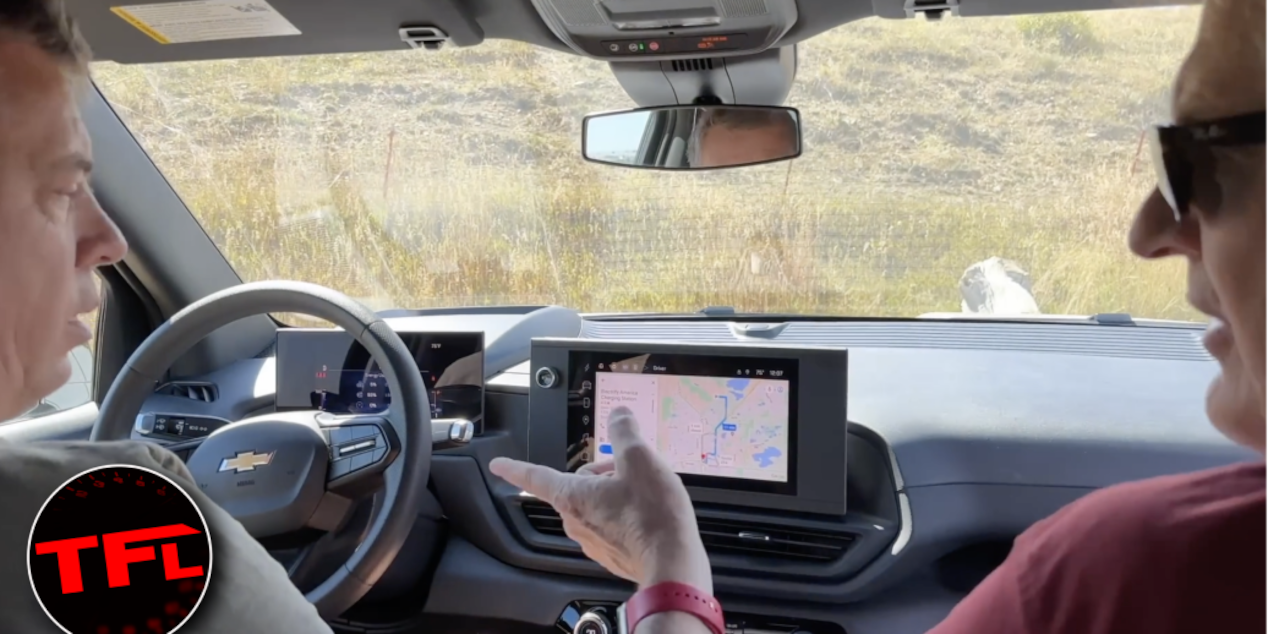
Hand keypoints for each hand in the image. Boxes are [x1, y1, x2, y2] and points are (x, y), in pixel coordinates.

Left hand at [489, 407, 710, 591]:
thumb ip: (624, 431)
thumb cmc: (653, 515)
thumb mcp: (640, 458)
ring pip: (599, 503)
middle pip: (581, 483)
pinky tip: (651, 514)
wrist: (673, 565)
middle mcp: (576, 522)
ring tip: (647, 495)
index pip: (536, 476)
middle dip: (605, 473)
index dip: (516, 467)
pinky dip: (629, 515)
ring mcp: (593, 541)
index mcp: (572, 496)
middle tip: (634, 473)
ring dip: (619, 493)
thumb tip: (618, 414)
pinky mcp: (612, 555)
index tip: (498, 465)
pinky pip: (614, 524)